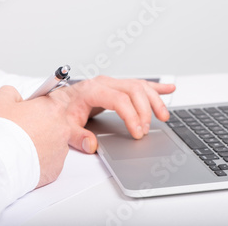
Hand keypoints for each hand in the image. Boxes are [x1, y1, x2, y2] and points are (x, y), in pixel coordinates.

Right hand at [0, 86, 70, 187]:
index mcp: (54, 108)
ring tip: (22, 145)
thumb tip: (16, 96)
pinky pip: (51, 159)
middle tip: (23, 127)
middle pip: (56, 120)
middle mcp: (63, 128)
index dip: (44, 100)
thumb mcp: (0, 100)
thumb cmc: (1, 133)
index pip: (58, 97)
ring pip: (54, 141)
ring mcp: (61, 149)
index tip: (35, 105)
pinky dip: (41, 158)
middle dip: (42, 122)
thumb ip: (11, 92)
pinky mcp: (57, 168)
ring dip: (43, 141)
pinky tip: (26, 158)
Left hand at [49, 76, 175, 153]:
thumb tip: (90, 144)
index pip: (119, 100)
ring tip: (164, 116)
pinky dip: (156, 88)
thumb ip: (77, 136)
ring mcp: (113, 83)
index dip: (131, 116)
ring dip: (155, 100)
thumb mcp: (66, 126)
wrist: (59, 102)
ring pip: (140, 86)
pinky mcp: (118, 87)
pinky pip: (140, 84)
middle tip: (145, 131)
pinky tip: (168, 89)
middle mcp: (105, 83)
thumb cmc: (63, 112)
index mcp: (92, 90)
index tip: (137, 133)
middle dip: (144, 111)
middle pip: (134, 91)